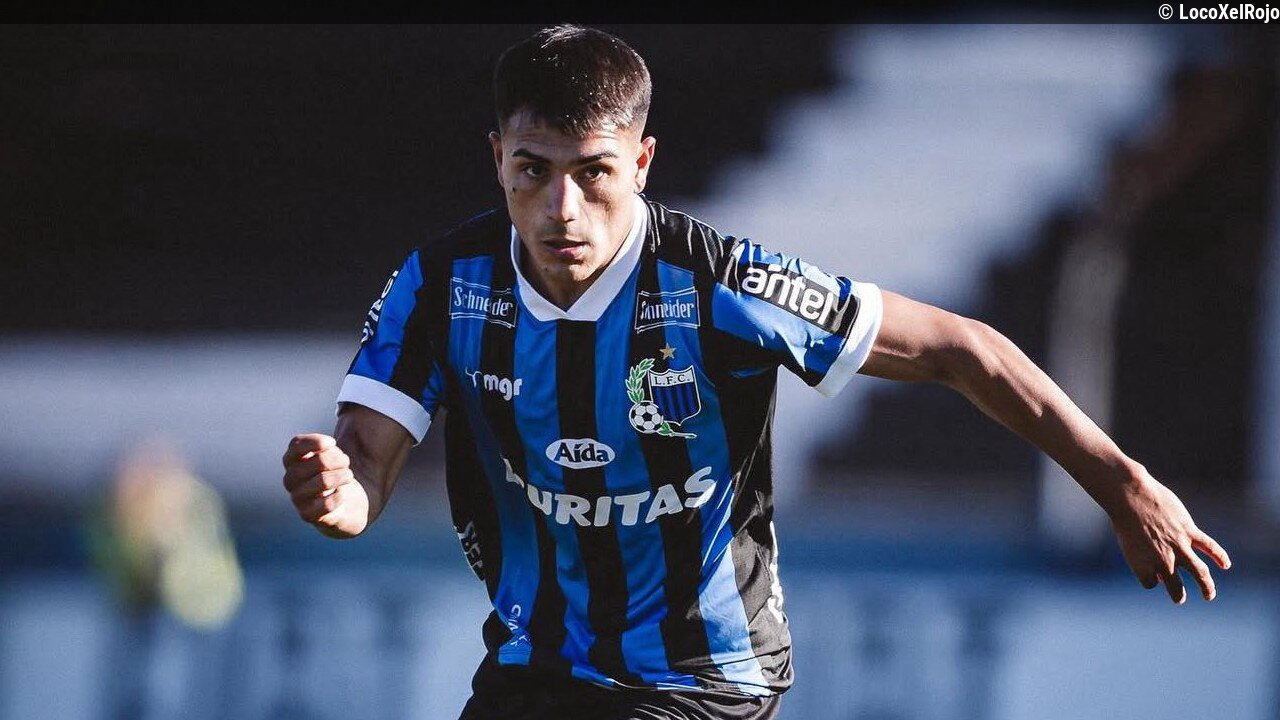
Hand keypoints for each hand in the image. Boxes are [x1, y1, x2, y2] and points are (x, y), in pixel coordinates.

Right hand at [282, 433, 369, 537]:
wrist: (347, 503)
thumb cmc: (337, 471)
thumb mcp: (336, 450)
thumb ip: (341, 435)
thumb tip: (354, 406)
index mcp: (292, 460)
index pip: (296, 445)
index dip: (316, 441)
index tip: (333, 442)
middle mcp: (290, 479)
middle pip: (317, 462)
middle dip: (337, 459)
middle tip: (346, 462)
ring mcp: (297, 498)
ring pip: (324, 481)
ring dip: (342, 476)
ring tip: (348, 476)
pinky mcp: (308, 515)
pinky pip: (327, 504)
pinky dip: (339, 496)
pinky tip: (341, 494)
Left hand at [1107, 469, 1230, 603]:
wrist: (1130, 497)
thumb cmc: (1124, 517)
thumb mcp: (1127, 541)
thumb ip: (1143, 556)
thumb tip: (1157, 570)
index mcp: (1142, 566)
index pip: (1150, 583)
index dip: (1149, 579)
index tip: (1148, 572)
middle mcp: (1162, 560)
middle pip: (1175, 587)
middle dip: (1178, 595)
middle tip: (1179, 599)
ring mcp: (1178, 546)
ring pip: (1199, 572)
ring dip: (1206, 586)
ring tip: (1208, 595)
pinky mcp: (1188, 531)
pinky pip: (1209, 547)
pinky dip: (1220, 556)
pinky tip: (1226, 564)